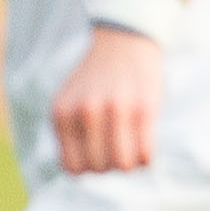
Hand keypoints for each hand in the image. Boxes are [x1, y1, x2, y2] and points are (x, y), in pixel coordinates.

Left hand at [53, 22, 170, 174]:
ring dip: (130, 164)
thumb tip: (78, 171)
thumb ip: (69, 131)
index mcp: (62, 113)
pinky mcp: (144, 108)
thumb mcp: (70, 100)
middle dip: (111, 166)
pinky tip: (146, 147)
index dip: (88, 169)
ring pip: (122, 165)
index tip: (99, 157)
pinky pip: (145, 153)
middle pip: (99, 168)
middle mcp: (86, 112)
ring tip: (133, 149)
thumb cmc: (97, 77)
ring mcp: (116, 110)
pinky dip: (147, 158)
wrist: (123, 39)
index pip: (73, 167)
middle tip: (119, 150)